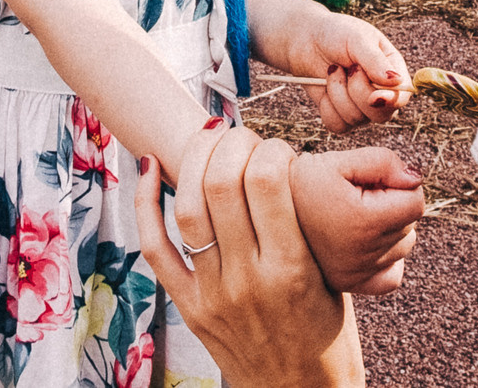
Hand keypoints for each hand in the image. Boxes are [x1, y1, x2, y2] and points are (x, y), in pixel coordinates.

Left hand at [141, 128, 362, 387]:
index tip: (277, 149)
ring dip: (194, 160)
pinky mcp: (188, 307)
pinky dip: (146, 201)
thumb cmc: (327, 338)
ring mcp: (213, 294)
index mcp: (293, 269)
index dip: (269, 148)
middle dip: (230, 144)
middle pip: (223, 185)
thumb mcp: (331, 280)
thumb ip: (306, 229)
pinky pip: (155, 247)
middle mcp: (249, 279)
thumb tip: (280, 166)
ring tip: (208, 141)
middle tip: (240, 138)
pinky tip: (151, 166)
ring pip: (188, 208)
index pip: (268, 180)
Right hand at [286, 146, 424, 295]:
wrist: (262, 213)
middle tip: (355, 194)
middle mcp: (364, 254)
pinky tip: (363, 241)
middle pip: (409, 224)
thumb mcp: (336, 160)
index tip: (370, 178)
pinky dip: (386, 258)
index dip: (397, 182)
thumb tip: (414, 178)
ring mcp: (358, 274)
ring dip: (389, 228)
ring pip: (402, 246)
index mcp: (365, 222)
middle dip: (391, 203)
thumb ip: (382, 161)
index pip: (416, 201)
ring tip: (354, 215)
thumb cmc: (299, 181)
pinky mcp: (352, 285)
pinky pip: (391, 276)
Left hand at [289, 13, 410, 131]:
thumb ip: (375, 60)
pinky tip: (325, 87)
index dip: (390, 101)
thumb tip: (396, 82)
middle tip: (348, 68)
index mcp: (392, 73)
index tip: (374, 96)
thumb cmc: (336, 34)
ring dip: (338, 92)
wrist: (306, 40)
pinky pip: (337, 125)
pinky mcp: (341, 116)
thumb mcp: (357, 39)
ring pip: (355, 119)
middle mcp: (380, 93)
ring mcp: (361, 108)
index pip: (402, 97)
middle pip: (381, 115)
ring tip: (333, 70)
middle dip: (357, 92)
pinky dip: (327, 106)